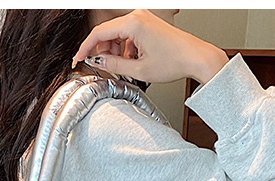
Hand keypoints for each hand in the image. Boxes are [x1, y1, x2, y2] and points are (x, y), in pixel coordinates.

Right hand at [71, 9, 228, 85]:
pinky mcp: (148, 24)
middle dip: (104, 53)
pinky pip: (129, 35)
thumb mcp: (140, 70)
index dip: (85, 48)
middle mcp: (137, 16)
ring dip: (116, 52)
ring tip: (124, 68)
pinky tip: (133, 62)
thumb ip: (114, 66)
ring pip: (118, 35)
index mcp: (133, 23)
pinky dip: (126, 49)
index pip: (99, 34)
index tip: (78, 59)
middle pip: (108, 34)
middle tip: (108, 69)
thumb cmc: (175, 61)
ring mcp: (144, 18)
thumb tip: (98, 63)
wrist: (196, 57)